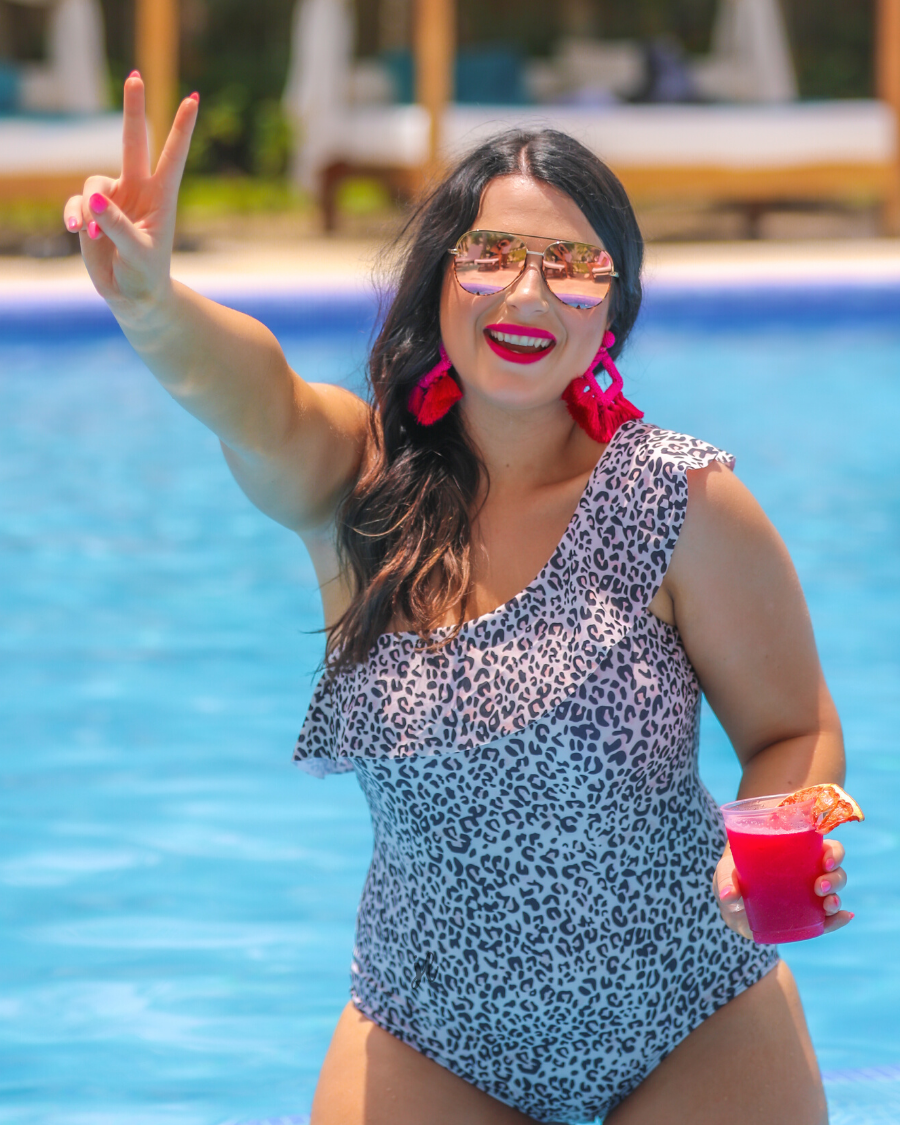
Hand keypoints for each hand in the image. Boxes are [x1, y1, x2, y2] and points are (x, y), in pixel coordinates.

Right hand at [62, 74, 198, 320]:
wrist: (133, 297)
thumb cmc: (146, 276)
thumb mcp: (137, 254)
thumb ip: (118, 226)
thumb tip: (95, 198)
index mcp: (161, 197)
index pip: (172, 156)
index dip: (181, 127)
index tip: (194, 99)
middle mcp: (138, 190)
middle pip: (132, 141)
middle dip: (133, 109)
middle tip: (136, 76)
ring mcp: (114, 199)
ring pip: (93, 181)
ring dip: (90, 207)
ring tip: (94, 235)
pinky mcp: (91, 212)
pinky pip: (76, 203)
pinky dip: (74, 215)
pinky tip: (74, 230)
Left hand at [712, 839, 852, 940]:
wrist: (731, 903)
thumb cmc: (732, 876)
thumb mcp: (725, 872)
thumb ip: (726, 879)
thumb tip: (729, 895)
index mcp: (795, 853)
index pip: (825, 847)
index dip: (833, 853)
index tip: (826, 861)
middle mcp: (808, 872)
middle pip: (835, 870)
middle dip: (834, 878)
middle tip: (818, 886)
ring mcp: (809, 896)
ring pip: (834, 893)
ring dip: (835, 899)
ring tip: (826, 905)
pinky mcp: (807, 918)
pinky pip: (829, 920)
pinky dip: (838, 919)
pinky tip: (844, 917)